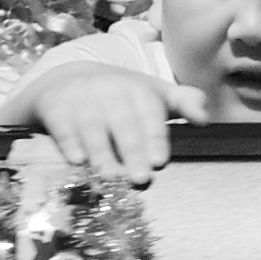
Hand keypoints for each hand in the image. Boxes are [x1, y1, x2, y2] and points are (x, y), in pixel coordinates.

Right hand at [17, 62, 174, 186]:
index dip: (155, 138)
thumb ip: (184, 103)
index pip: (150, 114)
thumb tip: (205, 118)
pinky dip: (68, 142)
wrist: (66, 80)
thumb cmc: (122, 98)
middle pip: (123, 123)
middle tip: (140, 179)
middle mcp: (110, 91)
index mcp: (138, 90)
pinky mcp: (55, 107)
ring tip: (110, 177)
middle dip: (132, 150)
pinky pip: (62, 125)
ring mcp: (81, 98)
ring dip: (102, 153)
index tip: (159, 162)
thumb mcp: (154, 95)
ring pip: (93, 127)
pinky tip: (77, 161)